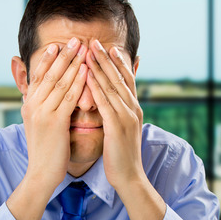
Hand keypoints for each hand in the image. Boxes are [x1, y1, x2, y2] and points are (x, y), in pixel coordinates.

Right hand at [21, 38, 88, 194]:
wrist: (41, 173)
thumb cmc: (44, 150)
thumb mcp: (36, 124)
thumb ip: (38, 106)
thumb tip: (37, 93)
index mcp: (28, 104)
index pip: (38, 76)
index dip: (48, 59)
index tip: (58, 45)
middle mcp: (32, 105)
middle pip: (49, 74)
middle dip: (63, 55)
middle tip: (75, 39)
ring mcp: (42, 113)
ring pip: (59, 82)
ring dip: (73, 63)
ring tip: (84, 48)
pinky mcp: (55, 122)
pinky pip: (68, 97)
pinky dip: (78, 82)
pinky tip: (87, 70)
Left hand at [85, 40, 144, 190]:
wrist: (129, 178)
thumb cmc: (120, 156)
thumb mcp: (120, 130)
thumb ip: (117, 114)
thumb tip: (110, 103)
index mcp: (133, 109)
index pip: (125, 79)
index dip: (116, 62)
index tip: (106, 46)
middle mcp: (132, 109)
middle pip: (119, 77)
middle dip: (106, 58)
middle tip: (94, 41)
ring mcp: (127, 117)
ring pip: (112, 86)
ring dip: (100, 67)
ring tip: (88, 51)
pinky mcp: (118, 127)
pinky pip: (106, 103)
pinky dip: (97, 87)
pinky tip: (88, 76)